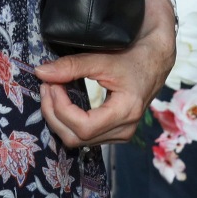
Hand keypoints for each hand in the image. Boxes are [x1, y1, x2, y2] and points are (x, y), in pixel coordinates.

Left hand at [36, 0, 176, 147]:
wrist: (155, 61)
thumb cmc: (134, 57)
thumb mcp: (104, 58)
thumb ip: (72, 66)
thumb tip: (41, 72)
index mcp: (126, 112)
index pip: (83, 126)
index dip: (61, 108)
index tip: (50, 84)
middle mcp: (124, 130)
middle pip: (76, 137)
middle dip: (54, 113)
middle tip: (46, 86)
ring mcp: (120, 135)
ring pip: (77, 140)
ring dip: (58, 118)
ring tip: (51, 91)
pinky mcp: (114, 132)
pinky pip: (83, 136)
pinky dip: (67, 121)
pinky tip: (62, 102)